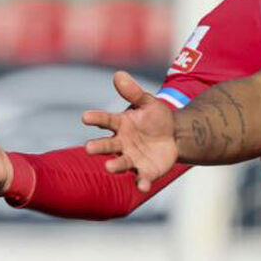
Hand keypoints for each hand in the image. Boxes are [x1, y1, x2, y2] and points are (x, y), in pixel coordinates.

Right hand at [82, 71, 175, 191]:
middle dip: (98, 147)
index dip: (95, 118)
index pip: (105, 120)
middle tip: (89, 147)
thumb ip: (133, 92)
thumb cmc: (156, 117)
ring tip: (108, 167)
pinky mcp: (146, 171)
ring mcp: (133, 158)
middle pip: (108, 145)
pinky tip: (142, 186)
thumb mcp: (148, 103)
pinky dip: (141, 182)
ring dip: (115, 165)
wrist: (175, 135)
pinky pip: (142, 178)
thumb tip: (118, 74)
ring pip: (121, 163)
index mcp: (120, 124)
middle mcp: (122, 143)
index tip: (85, 116)